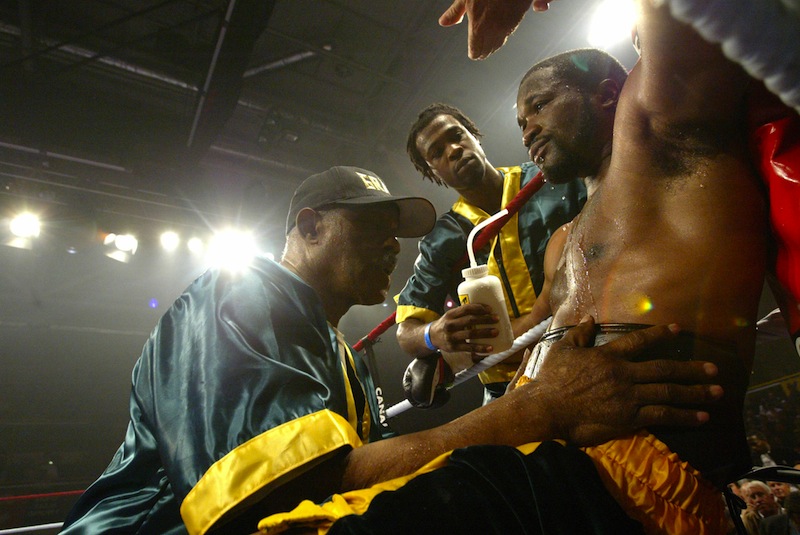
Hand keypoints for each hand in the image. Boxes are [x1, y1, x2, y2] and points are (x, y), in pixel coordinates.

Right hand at [429, 303, 499, 354]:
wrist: (431, 337)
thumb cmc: (446, 324)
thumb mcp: (450, 315)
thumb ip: (463, 313)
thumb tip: (483, 309)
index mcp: (451, 314)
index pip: (466, 308)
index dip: (479, 308)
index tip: (490, 309)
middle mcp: (450, 324)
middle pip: (470, 320)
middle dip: (485, 319)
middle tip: (497, 319)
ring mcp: (452, 337)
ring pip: (471, 334)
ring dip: (485, 333)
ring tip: (496, 332)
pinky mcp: (454, 348)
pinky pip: (469, 348)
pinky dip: (480, 348)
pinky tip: (490, 348)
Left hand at [438, 0, 536, 59]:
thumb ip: (455, 12)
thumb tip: (444, 22)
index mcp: (479, 27)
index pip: (476, 52)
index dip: (473, 52)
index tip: (471, 50)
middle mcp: (494, 31)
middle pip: (488, 51)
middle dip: (482, 49)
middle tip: (478, 45)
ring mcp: (508, 27)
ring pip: (499, 44)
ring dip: (493, 42)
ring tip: (487, 36)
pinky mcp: (518, 20)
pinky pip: (508, 33)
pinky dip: (502, 33)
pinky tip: (498, 24)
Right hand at [526, 317, 723, 445]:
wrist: (547, 408)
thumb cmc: (551, 378)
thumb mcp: (562, 349)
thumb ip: (579, 334)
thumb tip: (590, 318)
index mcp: (608, 356)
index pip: (640, 341)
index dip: (660, 334)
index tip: (678, 329)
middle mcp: (624, 374)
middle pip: (665, 369)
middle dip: (692, 369)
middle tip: (714, 369)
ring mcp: (628, 397)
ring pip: (669, 392)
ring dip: (696, 392)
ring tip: (718, 392)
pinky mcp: (628, 418)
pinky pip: (662, 416)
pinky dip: (684, 416)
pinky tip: (701, 417)